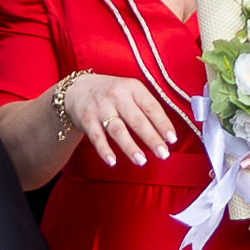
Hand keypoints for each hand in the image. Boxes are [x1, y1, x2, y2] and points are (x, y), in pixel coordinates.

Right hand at [44, 70, 185, 171]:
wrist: (78, 89)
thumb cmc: (111, 93)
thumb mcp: (130, 91)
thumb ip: (146, 108)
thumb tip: (165, 134)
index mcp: (132, 87)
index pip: (151, 107)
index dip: (163, 124)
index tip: (172, 139)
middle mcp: (117, 96)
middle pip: (137, 120)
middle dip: (151, 138)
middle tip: (163, 154)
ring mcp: (101, 108)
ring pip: (118, 130)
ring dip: (130, 147)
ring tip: (141, 161)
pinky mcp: (87, 120)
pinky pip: (97, 138)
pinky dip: (104, 150)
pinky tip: (112, 161)